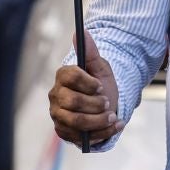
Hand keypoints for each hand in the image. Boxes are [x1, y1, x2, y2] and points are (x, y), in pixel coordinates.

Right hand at [49, 30, 122, 148]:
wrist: (105, 107)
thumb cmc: (100, 85)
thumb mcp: (100, 68)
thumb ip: (90, 51)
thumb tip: (81, 32)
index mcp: (63, 76)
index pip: (71, 77)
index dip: (88, 84)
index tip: (100, 86)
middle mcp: (56, 96)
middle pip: (73, 102)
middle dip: (96, 104)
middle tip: (108, 102)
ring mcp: (58, 115)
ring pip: (77, 121)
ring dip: (100, 120)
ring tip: (113, 116)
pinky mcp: (63, 132)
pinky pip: (81, 137)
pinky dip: (102, 133)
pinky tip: (113, 126)